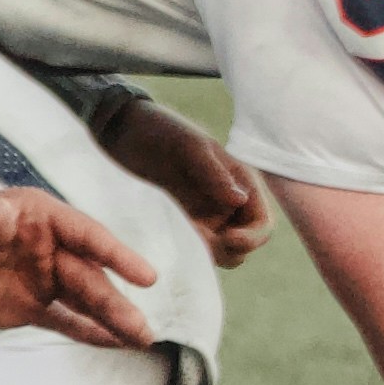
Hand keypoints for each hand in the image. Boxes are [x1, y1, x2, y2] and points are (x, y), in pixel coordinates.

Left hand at [0, 189, 158, 349]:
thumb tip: (8, 213)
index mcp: (35, 215)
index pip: (84, 234)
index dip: (116, 253)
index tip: (145, 276)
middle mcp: (46, 246)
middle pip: (90, 275)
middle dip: (117, 301)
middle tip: (143, 328)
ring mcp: (39, 278)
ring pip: (84, 301)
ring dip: (112, 319)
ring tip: (142, 341)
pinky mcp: (27, 307)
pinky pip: (64, 321)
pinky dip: (88, 332)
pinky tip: (114, 344)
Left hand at [100, 94, 271, 265]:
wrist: (122, 131)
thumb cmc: (161, 130)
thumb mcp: (188, 146)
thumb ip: (213, 172)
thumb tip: (240, 200)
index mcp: (240, 185)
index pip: (261, 225)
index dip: (251, 238)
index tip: (227, 238)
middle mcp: (226, 206)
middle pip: (243, 246)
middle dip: (228, 251)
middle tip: (197, 240)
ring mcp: (203, 217)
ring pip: (218, 252)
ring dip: (206, 254)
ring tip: (179, 237)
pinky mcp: (178, 224)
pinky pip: (190, 248)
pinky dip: (185, 251)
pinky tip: (167, 239)